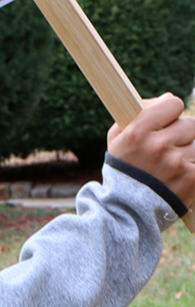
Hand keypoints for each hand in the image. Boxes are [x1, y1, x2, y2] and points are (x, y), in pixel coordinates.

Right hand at [108, 94, 194, 208]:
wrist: (127, 209)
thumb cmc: (123, 170)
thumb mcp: (119, 139)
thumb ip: (139, 114)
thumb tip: (168, 98)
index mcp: (139, 131)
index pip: (173, 104)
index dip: (171, 112)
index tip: (166, 121)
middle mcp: (159, 145)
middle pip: (190, 123)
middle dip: (182, 133)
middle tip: (170, 146)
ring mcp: (178, 162)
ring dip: (189, 151)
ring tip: (174, 163)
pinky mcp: (192, 177)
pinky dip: (193, 164)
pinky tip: (182, 172)